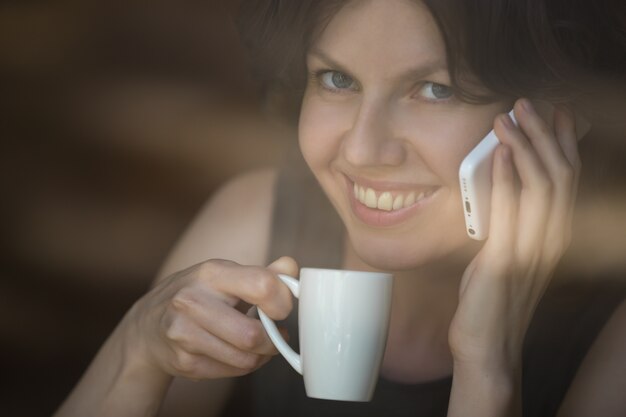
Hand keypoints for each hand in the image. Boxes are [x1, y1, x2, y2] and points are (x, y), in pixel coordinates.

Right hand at [123, 256, 297, 379]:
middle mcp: (192, 300)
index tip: (281, 309)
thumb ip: (263, 273)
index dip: (282, 301)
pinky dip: (242, 366)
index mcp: (211, 273)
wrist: (148, 326)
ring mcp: (184, 333)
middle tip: (275, 334)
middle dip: (273, 340)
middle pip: (253, 334)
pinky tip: (236, 352)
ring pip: (245, 358)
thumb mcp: (225, 275)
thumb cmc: (197, 295)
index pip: (262, 285)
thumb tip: (291, 267)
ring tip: (258, 344)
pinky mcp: (182, 361)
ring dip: (260, 356)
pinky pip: (231, 371)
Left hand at [449, 99, 580, 371]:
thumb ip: (508, 223)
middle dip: (545, 134)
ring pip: (542, 186)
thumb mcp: (505, 254)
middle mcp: (550, 241)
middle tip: (528, 102)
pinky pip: (511, 212)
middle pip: (560, 175)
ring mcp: (531, 251)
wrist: (486, 344)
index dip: (562, 144)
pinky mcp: (505, 262)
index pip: (566, 181)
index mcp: (552, 237)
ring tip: (511, 116)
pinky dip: (508, 179)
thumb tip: (499, 187)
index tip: (554, 113)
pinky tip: (501, 155)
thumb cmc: (491, 299)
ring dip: (527, 146)